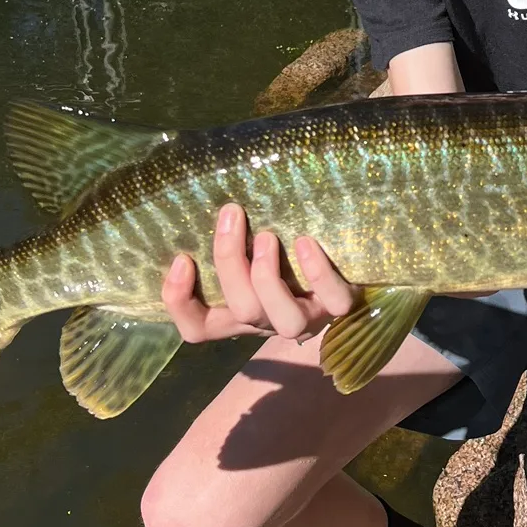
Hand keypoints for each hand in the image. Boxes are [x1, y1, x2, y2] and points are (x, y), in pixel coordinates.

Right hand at [161, 204, 358, 343]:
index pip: (198, 328)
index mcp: (240, 312)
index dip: (180, 303)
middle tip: (231, 216)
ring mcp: (308, 317)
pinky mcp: (340, 306)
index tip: (181, 259)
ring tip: (267, 237)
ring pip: (284, 320)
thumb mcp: (247, 247)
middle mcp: (271, 321)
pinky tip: (306, 243)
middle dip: (231, 262)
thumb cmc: (284, 247)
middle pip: (242, 311)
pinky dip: (318, 274)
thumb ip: (229, 239)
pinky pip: (333, 301)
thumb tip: (208, 197)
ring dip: (268, 278)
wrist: (346, 259)